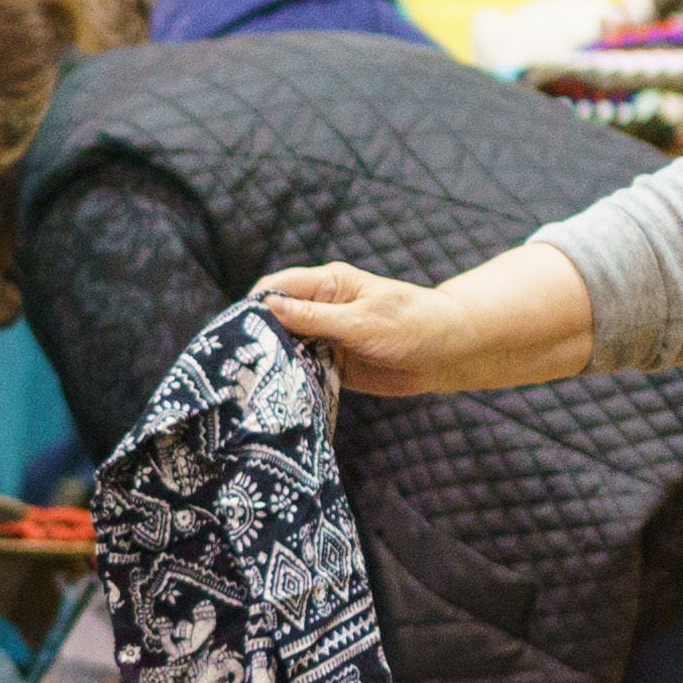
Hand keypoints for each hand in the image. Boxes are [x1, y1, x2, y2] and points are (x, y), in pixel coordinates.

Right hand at [252, 248, 597, 393]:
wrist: (450, 354)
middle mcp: (321, 310)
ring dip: (274, 364)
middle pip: (276, 320)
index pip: (277, 289)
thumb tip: (267, 307)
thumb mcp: (361, 321)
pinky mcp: (334, 366)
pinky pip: (305, 372)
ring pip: (287, 349)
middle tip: (235, 365)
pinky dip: (292, 382)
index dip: (252, 306)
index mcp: (328, 285)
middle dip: (257, 338)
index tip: (232, 331)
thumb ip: (314, 318)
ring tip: (249, 385)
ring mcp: (326, 339)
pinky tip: (278, 396)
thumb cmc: (412, 325)